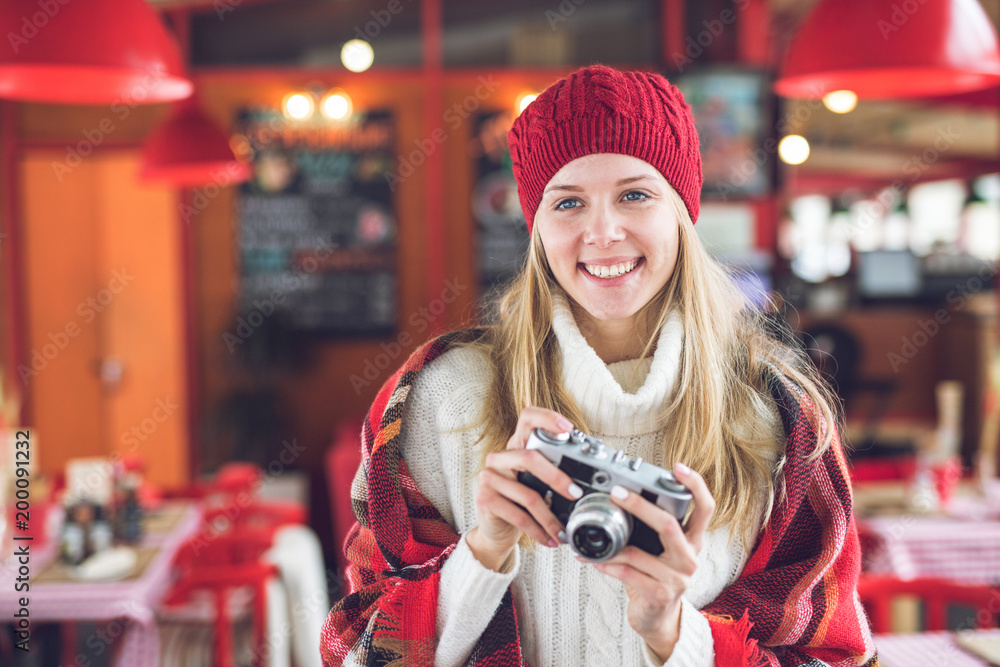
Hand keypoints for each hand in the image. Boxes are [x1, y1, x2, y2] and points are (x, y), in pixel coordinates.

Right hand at [466, 407, 583, 570]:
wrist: (497, 531)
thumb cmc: (522, 504)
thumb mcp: (538, 484)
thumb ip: (554, 473)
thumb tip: (589, 476)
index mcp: (516, 447)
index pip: (527, 418)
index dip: (547, 418)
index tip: (569, 427)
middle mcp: (500, 457)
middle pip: (529, 458)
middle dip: (557, 478)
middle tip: (576, 493)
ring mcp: (489, 477)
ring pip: (528, 494)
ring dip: (550, 518)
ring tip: (563, 531)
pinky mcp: (485, 498)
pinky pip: (518, 515)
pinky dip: (538, 530)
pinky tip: (549, 539)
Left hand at [582, 463, 714, 660]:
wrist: (657, 617)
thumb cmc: (654, 575)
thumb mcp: (661, 549)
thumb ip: (652, 527)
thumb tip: (621, 495)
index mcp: (692, 540)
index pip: (705, 508)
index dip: (695, 485)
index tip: (678, 467)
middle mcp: (690, 557)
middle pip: (669, 525)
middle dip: (640, 506)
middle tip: (616, 492)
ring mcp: (677, 578)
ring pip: (639, 553)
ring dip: (610, 543)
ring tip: (591, 533)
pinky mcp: (660, 594)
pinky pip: (628, 573)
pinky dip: (606, 564)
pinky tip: (592, 559)